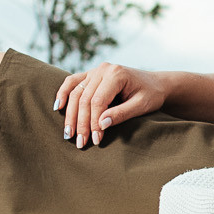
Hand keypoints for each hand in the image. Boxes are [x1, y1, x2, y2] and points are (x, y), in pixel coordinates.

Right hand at [54, 63, 172, 147]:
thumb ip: (122, 114)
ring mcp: (95, 70)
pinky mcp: (91, 75)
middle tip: (80, 143)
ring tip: (68, 134)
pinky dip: (63, 93)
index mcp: (116, 74)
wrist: (155, 83)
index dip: (94, 122)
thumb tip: (101, 124)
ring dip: (70, 115)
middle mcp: (103, 69)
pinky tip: (58, 107)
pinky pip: (72, 82)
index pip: (98, 101)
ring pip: (76, 93)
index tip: (95, 140)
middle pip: (84, 99)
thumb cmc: (151, 95)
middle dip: (81, 123)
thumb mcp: (142, 106)